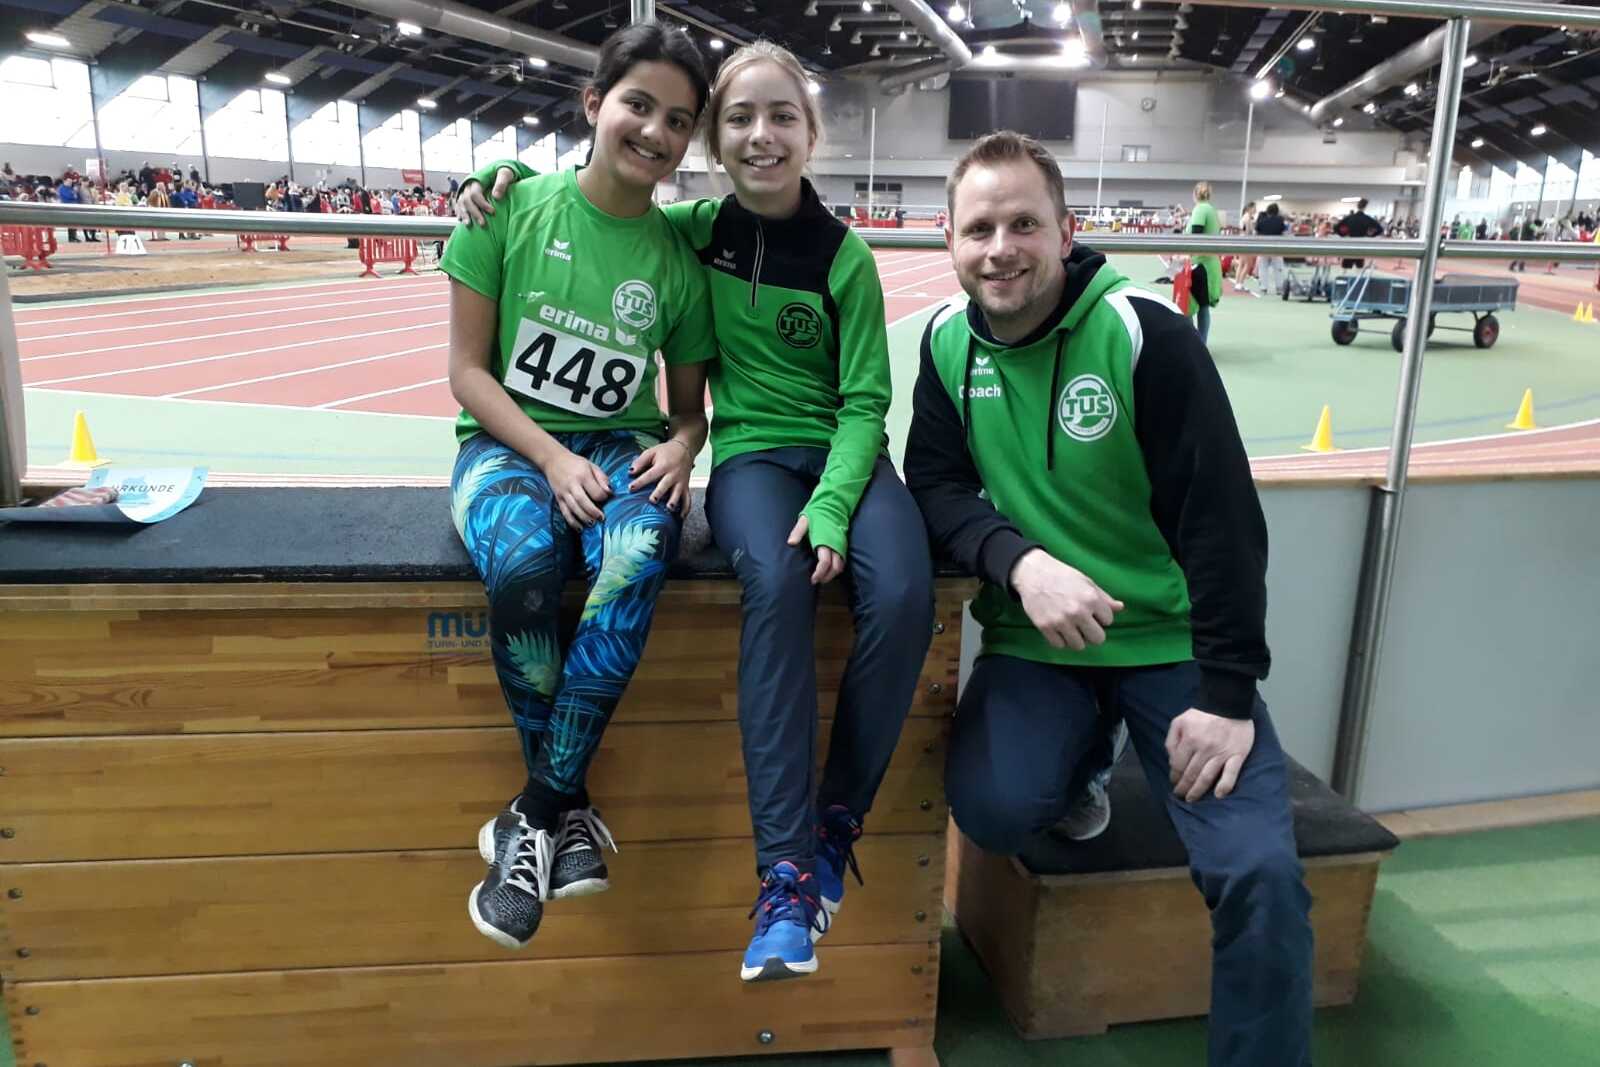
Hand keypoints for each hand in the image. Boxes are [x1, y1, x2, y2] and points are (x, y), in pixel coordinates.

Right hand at [453, 167, 515, 226]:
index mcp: (476, 180)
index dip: (482, 204)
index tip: (493, 212)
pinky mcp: (466, 197)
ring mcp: (466, 192)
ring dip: (464, 214)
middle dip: (474, 212)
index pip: (475, 194)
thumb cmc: (504, 172)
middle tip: (483, 224)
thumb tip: (496, 196)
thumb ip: (501, 183)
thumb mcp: (505, 174)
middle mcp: (468, 186)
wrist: (499, 171)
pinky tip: (462, 221)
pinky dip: (460, 213)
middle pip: (466, 200)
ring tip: (468, 225)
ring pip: (461, 204)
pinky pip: (459, 205)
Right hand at [543, 448, 611, 527]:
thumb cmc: (575, 463)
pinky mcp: (558, 498)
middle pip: (583, 502)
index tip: (606, 498)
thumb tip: (609, 492)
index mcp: (583, 475)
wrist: (553, 460)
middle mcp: (572, 484)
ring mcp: (564, 492)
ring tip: (592, 524)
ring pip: (574, 509)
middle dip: (593, 512)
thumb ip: (602, 478)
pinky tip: (579, 528)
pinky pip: (565, 512)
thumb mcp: (591, 466)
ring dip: (584, 518)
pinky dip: (572, 522)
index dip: (603, 497)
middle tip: (601, 518)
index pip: (595, 491)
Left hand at [627, 438, 692, 513]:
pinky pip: (687, 499)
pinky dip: (685, 509)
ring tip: (668, 509)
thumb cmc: (666, 452)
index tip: (631, 488)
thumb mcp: (652, 452)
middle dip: (659, 493)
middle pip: (665, 485)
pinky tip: (680, 517)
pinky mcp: (686, 487)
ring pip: (678, 494)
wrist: (685, 449)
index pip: (650, 475)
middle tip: (652, 500)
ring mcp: (681, 482)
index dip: (640, 482)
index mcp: (663, 466)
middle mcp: (673, 475)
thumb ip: (640, 461)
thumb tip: (630, 472)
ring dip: (674, 502)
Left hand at [787, 515, 844, 584]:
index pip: (825, 563)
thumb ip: (798, 532)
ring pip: (841, 566)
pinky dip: (837, 568)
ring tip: (822, 578)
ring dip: (832, 574)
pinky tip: (829, 570)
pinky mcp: (843, 544)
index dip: (820, 573)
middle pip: (835, 568)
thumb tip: (791, 543)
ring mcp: (841, 545)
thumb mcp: (804, 520)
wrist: (833, 504)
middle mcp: (835, 545)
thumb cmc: (817, 512)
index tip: (813, 579)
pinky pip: (843, 560)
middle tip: (817, 581)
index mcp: (825, 541)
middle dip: (827, 577)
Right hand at [1009, 549, 1123, 649]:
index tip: (1092, 612)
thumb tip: (1120, 608)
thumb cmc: (1062, 576)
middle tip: (1084, 624)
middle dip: (1093, 632)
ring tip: (1071, 628)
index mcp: (1091, 598)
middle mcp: (1078, 612)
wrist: (1033, 573)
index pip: (1108, 620)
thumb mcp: (1086, 582)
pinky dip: (1060, 640)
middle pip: (1097, 639)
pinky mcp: (1045, 627)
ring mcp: (1061, 621)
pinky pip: (1060, 645)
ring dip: (1077, 638)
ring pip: (1079, 646)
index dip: (1101, 616)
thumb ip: (1103, 597)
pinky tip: (1059, 629)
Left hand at [1165, 709, 1254, 801]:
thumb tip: (1172, 761)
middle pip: (1191, 774)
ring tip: (1192, 799)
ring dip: (1198, 790)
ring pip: (1207, 777)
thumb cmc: (1202, 714)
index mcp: (1189, 740)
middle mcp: (1204, 749)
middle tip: (1180, 796)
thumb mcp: (1179, 722)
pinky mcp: (1237, 755)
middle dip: (1184, 787)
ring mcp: (1222, 753)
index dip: (1174, 776)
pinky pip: (1231, 773)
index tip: (1174, 783)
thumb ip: (1172, 741)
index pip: (1178, 765)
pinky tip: (1218, 795)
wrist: (1228, 703)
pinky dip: (1224, 786)